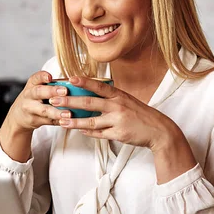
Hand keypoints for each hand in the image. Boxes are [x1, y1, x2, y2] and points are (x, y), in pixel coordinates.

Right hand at [2, 71, 70, 133]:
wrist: (19, 116)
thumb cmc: (34, 98)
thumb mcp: (38, 88)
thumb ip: (52, 85)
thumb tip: (75, 82)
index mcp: (32, 84)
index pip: (36, 78)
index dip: (42, 76)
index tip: (50, 77)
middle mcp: (29, 95)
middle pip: (39, 92)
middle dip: (52, 91)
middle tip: (65, 91)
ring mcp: (30, 109)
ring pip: (44, 110)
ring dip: (57, 112)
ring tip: (68, 113)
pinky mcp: (34, 120)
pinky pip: (48, 121)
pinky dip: (58, 121)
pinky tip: (67, 121)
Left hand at [49, 76, 184, 152]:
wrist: (158, 131)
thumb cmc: (140, 114)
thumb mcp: (127, 100)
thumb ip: (110, 98)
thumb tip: (91, 94)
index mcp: (119, 95)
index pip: (99, 86)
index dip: (84, 82)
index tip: (70, 78)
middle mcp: (117, 106)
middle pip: (89, 103)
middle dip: (70, 101)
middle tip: (54, 100)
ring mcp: (117, 121)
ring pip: (91, 121)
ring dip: (74, 121)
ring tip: (61, 120)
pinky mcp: (118, 135)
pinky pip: (99, 134)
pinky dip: (88, 132)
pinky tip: (78, 130)